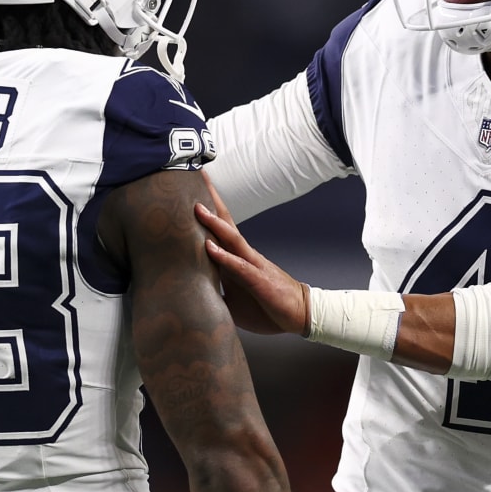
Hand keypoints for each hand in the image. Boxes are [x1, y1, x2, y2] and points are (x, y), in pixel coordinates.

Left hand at [196, 173, 309, 335]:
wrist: (300, 314)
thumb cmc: (267, 306)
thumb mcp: (233, 300)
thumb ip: (214, 292)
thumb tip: (190, 294)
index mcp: (237, 258)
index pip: (219, 229)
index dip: (205, 210)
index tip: (190, 189)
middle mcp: (244, 255)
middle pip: (224, 223)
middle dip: (209, 201)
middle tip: (193, 177)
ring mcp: (252, 265)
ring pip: (231, 239)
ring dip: (214, 223)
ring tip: (197, 207)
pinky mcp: (259, 280)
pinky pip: (239, 266)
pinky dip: (223, 256)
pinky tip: (210, 248)